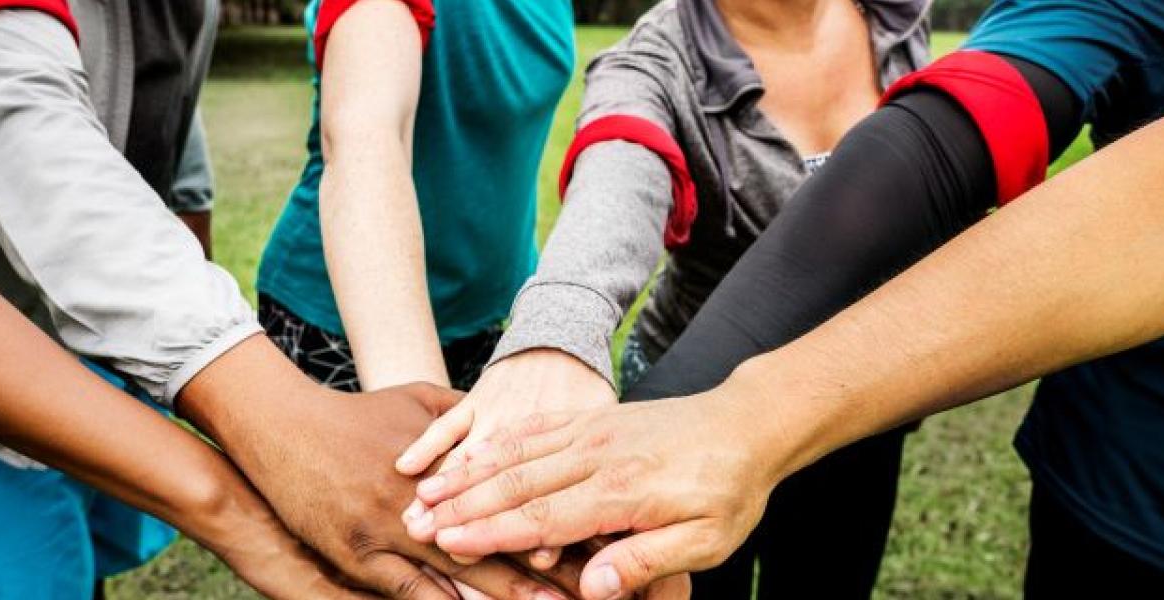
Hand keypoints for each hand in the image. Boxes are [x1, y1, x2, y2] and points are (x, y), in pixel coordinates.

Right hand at [179, 336, 581, 599]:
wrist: (285, 427)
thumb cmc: (357, 413)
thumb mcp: (420, 401)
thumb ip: (467, 418)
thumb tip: (508, 427)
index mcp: (450, 461)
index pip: (515, 497)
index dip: (556, 522)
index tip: (598, 542)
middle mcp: (427, 497)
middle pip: (499, 538)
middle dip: (545, 570)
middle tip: (589, 592)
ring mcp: (392, 527)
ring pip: (460, 570)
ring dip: (504, 595)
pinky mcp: (359, 554)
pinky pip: (407, 590)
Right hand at [405, 384, 792, 599]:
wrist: (746, 425)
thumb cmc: (729, 491)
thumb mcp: (705, 541)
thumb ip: (646, 561)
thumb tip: (591, 590)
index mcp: (622, 491)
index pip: (543, 517)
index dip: (492, 532)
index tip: (449, 544)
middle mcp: (596, 455)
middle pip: (516, 482)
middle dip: (461, 504)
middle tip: (416, 520)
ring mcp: (590, 432)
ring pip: (515, 453)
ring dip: (467, 472)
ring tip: (424, 489)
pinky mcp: (590, 420)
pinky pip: (532, 430)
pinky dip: (494, 443)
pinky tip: (466, 455)